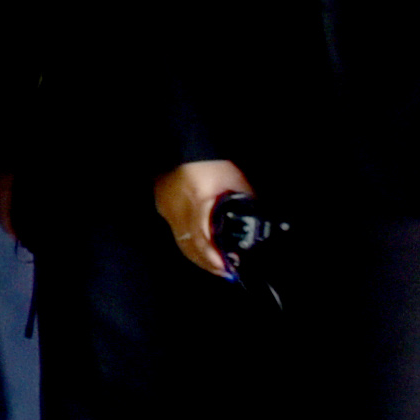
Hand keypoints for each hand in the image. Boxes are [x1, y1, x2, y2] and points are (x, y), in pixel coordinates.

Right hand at [157, 156, 251, 277]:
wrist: (186, 146)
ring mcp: (168, 208)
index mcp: (198, 199)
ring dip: (198, 257)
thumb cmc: (213, 162)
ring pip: (181, 241)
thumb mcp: (235, 182)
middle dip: (208, 262)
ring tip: (215, 267)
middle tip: (225, 273)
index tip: (226, 267)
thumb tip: (256, 226)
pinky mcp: (163, 207)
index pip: (202, 236)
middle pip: (190, 244)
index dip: (213, 255)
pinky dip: (189, 244)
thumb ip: (244, 204)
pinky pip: (176, 232)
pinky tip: (200, 250)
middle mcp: (178, 208)